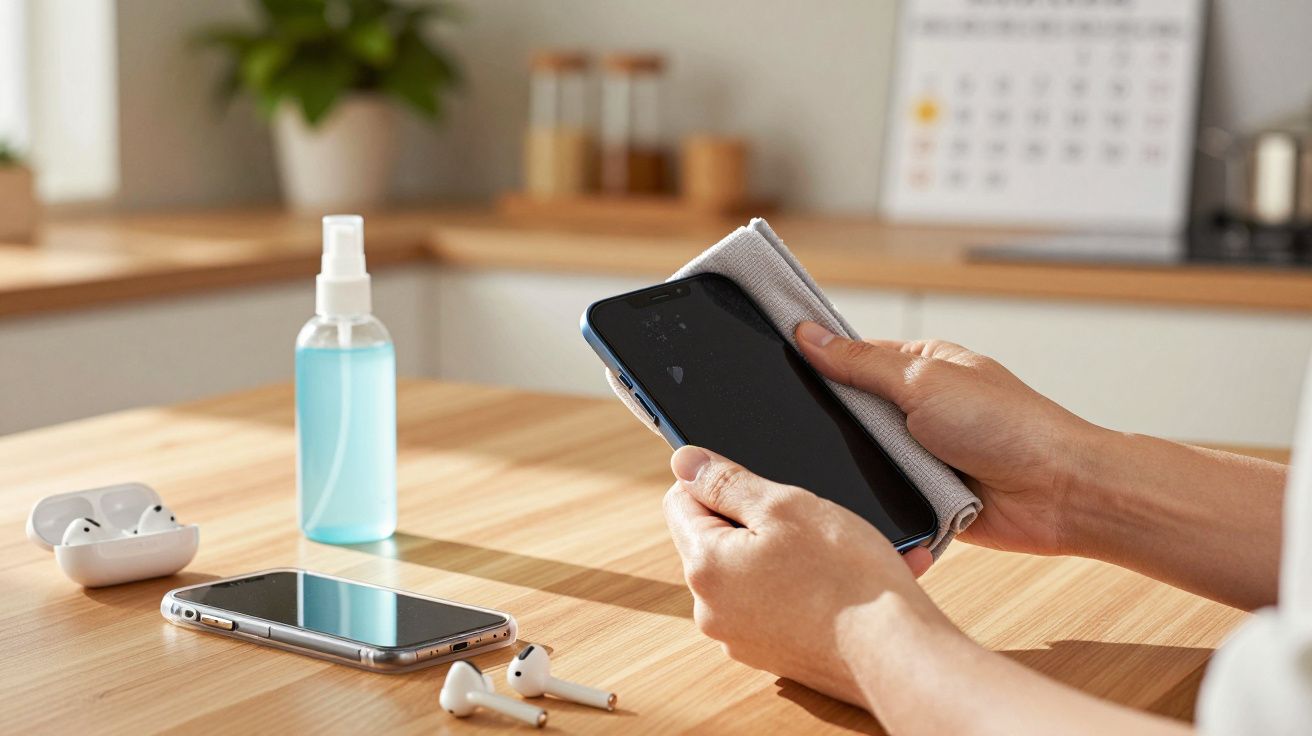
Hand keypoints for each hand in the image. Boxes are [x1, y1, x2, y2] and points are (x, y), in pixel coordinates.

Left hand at [663, 445, 950, 706]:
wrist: (897, 654)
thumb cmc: (847, 578)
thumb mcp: (785, 507)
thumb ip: (726, 481)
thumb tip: (684, 462)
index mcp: (704, 567)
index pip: (680, 501)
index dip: (716, 480)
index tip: (756, 483)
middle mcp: (712, 610)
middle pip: (717, 539)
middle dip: (756, 520)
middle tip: (806, 517)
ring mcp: (743, 638)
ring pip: (753, 571)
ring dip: (787, 552)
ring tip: (838, 547)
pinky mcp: (775, 655)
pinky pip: (779, 604)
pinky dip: (805, 586)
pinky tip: (846, 576)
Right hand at [795, 322, 1104, 556]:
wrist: (1058, 495)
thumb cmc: (1010, 426)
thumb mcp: (924, 382)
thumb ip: (861, 363)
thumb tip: (808, 334)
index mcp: (922, 368)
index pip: (852, 357)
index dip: (816, 361)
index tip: (775, 362)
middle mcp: (920, 408)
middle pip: (852, 412)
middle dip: (835, 423)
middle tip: (803, 428)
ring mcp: (922, 455)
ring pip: (863, 459)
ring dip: (860, 466)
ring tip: (849, 467)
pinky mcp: (925, 498)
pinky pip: (883, 497)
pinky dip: (877, 500)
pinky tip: (864, 502)